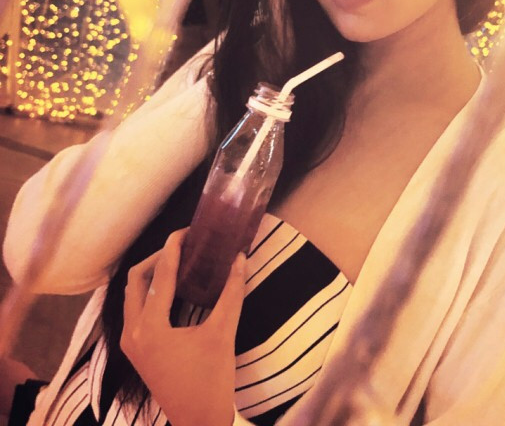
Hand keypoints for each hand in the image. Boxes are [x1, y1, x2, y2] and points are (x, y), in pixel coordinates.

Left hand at [121, 229, 245, 425]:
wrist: (200, 421)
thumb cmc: (211, 379)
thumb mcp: (223, 333)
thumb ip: (232, 292)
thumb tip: (240, 258)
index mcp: (150, 327)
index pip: (159, 275)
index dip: (173, 247)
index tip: (188, 230)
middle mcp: (132, 332)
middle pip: (136, 280)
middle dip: (158, 257)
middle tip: (184, 245)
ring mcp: (131, 343)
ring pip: (132, 294)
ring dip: (152, 274)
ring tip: (180, 261)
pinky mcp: (137, 350)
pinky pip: (136, 309)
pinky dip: (151, 292)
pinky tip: (174, 287)